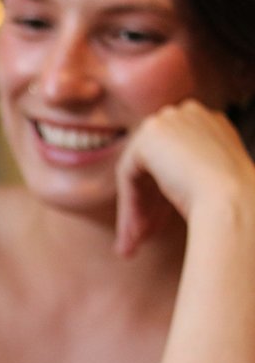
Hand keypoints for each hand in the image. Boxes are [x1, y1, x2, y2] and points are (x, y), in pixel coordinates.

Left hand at [115, 100, 254, 255]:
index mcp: (211, 125)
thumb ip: (185, 180)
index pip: (175, 161)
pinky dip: (129, 205)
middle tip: (140, 239)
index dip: (162, 199)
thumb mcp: (210, 186)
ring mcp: (170, 120)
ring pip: (139, 173)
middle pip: (154, 167)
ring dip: (135, 212)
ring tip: (131, 247)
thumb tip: (163, 194)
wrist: (234, 202)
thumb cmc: (231, 204)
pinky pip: (128, 174)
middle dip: (146, 207)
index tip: (157, 229)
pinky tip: (132, 233)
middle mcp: (191, 115)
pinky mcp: (150, 135)